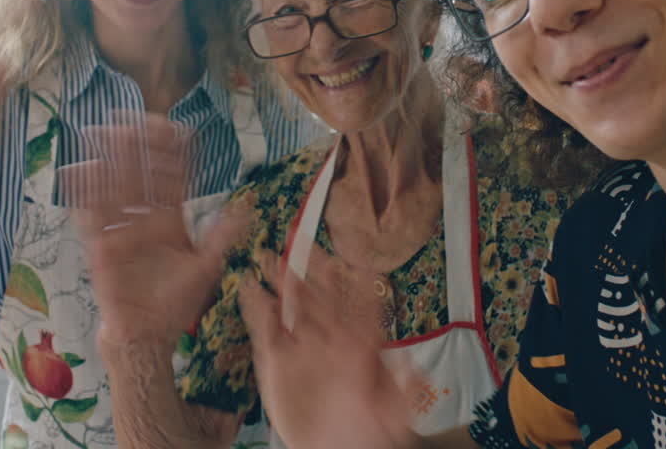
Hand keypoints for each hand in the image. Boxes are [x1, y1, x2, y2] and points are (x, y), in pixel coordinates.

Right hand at [63, 113, 244, 345]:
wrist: (149, 335)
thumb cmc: (177, 302)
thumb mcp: (206, 266)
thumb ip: (223, 236)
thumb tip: (247, 207)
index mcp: (171, 221)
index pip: (172, 179)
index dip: (172, 153)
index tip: (174, 127)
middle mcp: (145, 221)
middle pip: (140, 175)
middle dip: (137, 146)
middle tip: (134, 116)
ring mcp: (122, 232)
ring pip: (116, 188)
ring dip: (112, 160)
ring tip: (108, 131)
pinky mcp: (102, 249)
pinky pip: (92, 217)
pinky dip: (86, 194)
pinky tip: (82, 170)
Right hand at [240, 248, 417, 448]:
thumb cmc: (367, 434)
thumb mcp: (394, 416)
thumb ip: (403, 392)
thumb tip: (417, 370)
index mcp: (359, 345)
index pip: (359, 306)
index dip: (357, 282)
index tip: (353, 258)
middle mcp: (329, 339)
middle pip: (322, 295)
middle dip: (311, 267)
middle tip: (300, 236)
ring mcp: (302, 348)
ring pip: (292, 305)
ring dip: (281, 280)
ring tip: (268, 254)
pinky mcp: (277, 362)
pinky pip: (265, 329)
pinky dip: (256, 307)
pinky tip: (248, 287)